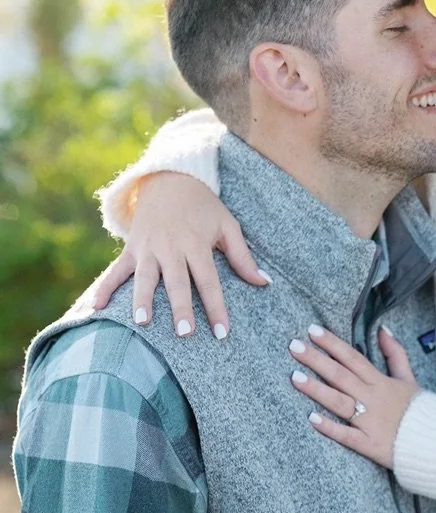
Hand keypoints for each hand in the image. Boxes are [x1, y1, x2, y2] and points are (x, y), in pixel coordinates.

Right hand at [91, 173, 268, 337]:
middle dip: (180, 308)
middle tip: (185, 334)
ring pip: (144, 277)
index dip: (216, 307)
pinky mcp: (131, 248)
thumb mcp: (228, 225)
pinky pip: (115, 270)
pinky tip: (95, 307)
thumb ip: (243, 256)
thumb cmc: (203, 206)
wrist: (170, 178)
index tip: (222, 332)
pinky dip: (105, 287)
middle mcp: (171, 247)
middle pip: (177, 282)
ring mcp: (148, 248)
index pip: (209, 281)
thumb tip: (264, 282)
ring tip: (142, 322)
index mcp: (197, 244)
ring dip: (142, 299)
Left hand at [289, 325, 421, 468]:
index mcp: (381, 382)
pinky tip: (312, 419)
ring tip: (295, 377)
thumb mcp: (409, 378)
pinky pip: (347, 435)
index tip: (312, 330)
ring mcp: (370, 421)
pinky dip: (331, 427)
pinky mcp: (369, 444)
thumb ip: (395, 354)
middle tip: (294, 346)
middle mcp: (373, 398)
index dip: (333, 343)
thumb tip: (383, 329)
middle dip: (317, 360)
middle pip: (341, 375)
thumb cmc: (420, 410)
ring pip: (339, 402)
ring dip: (317, 389)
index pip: (353, 358)